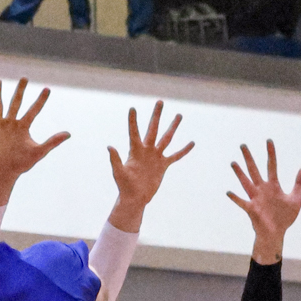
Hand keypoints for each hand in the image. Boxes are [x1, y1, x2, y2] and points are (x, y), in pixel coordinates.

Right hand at [0, 78, 70, 205]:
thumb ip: (53, 142)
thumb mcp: (39, 151)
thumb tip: (69, 134)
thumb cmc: (22, 162)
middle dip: (20, 91)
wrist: (6, 171)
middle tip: (25, 78)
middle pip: (16, 103)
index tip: (47, 89)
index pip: (34, 110)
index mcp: (23, 127)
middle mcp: (11, 123)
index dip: (40, 100)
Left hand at [108, 101, 193, 232]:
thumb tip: (109, 147)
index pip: (134, 132)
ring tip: (179, 115)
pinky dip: (183, 150)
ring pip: (166, 138)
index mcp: (135, 151)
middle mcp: (146, 150)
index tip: (132, 108)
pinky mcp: (163, 165)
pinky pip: (175, 156)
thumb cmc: (124, 186)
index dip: (133, 121)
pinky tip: (191, 143)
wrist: (135, 198)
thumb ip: (115, 159)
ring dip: (173, 127)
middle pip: (153, 129)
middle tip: (160, 102)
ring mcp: (156, 156)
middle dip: (156, 115)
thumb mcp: (119, 172)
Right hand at [226, 140, 300, 265]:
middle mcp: (262, 190)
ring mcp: (256, 199)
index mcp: (273, 186)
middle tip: (243, 145)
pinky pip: (242, 202)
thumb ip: (299, 184)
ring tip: (233, 163)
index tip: (269, 141)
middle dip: (249, 158)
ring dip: (240, 174)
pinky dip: (236, 198)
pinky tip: (229, 191)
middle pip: (254, 170)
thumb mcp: (296, 200)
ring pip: (246, 183)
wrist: (276, 234)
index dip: (271, 154)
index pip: (272, 166)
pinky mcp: (252, 210)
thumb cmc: (284, 217)